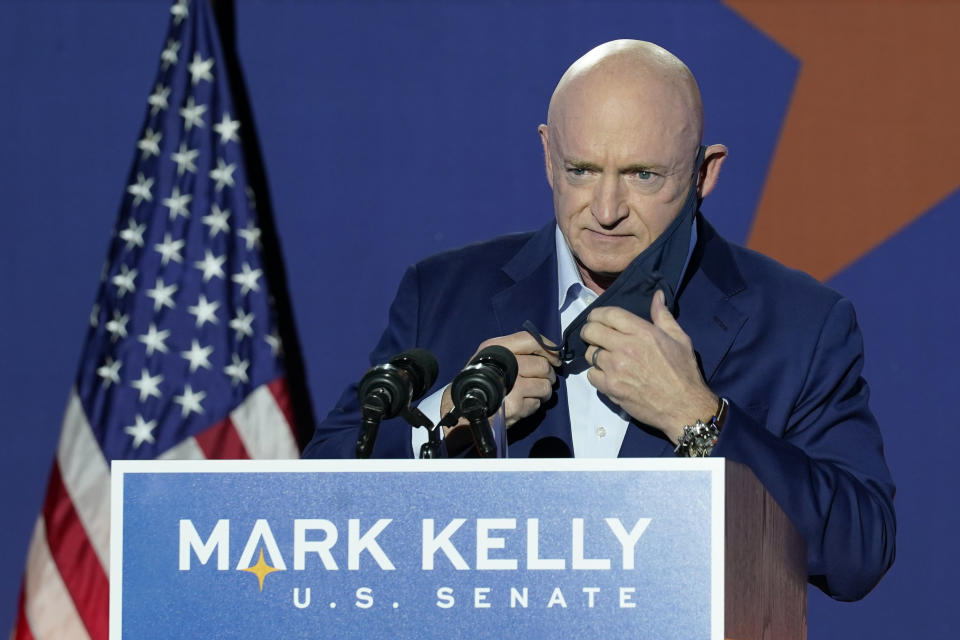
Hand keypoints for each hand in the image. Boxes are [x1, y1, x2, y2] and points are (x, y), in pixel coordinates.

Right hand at [441, 331, 559, 429]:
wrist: (464, 406)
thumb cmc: (481, 379)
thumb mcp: (493, 357)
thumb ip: (518, 351)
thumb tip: (552, 352)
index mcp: (496, 347)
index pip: (530, 340)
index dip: (549, 348)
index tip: (556, 358)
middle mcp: (505, 363)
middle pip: (542, 365)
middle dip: (548, 375)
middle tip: (543, 380)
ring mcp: (512, 385)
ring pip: (545, 385)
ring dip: (543, 392)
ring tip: (532, 393)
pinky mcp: (515, 405)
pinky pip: (538, 403)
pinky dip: (533, 405)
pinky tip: (521, 404)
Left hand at [580, 290, 717, 441]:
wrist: (683, 406)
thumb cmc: (683, 372)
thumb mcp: (679, 338)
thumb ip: (663, 315)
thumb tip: (657, 295)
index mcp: (642, 332)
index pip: (608, 314)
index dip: (597, 314)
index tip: (595, 318)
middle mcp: (625, 347)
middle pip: (591, 331)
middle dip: (589, 331)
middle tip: (594, 336)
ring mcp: (615, 368)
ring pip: (589, 353)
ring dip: (595, 353)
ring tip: (606, 357)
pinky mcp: (610, 387)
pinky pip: (591, 374)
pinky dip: (597, 373)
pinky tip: (608, 374)